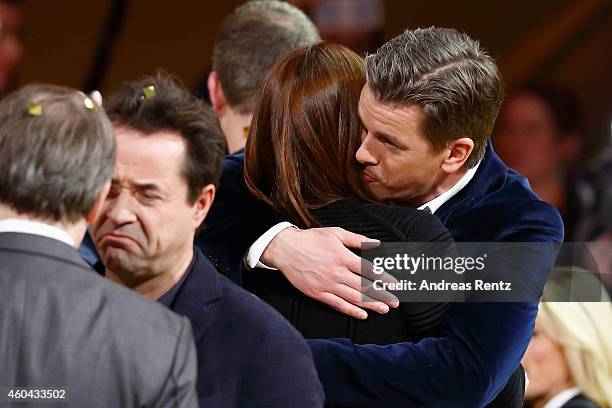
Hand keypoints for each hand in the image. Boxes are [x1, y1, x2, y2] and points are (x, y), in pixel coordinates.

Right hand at [261, 227, 399, 319]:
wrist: (286, 249)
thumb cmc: (311, 239)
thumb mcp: (335, 233)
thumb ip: (357, 239)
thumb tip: (376, 243)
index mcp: (343, 257)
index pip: (369, 270)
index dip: (384, 279)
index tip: (395, 285)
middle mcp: (337, 273)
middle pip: (364, 287)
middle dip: (382, 295)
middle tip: (395, 302)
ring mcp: (327, 285)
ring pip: (353, 298)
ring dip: (371, 305)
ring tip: (384, 309)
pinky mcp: (318, 293)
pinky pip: (338, 305)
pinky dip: (351, 311)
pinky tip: (362, 315)